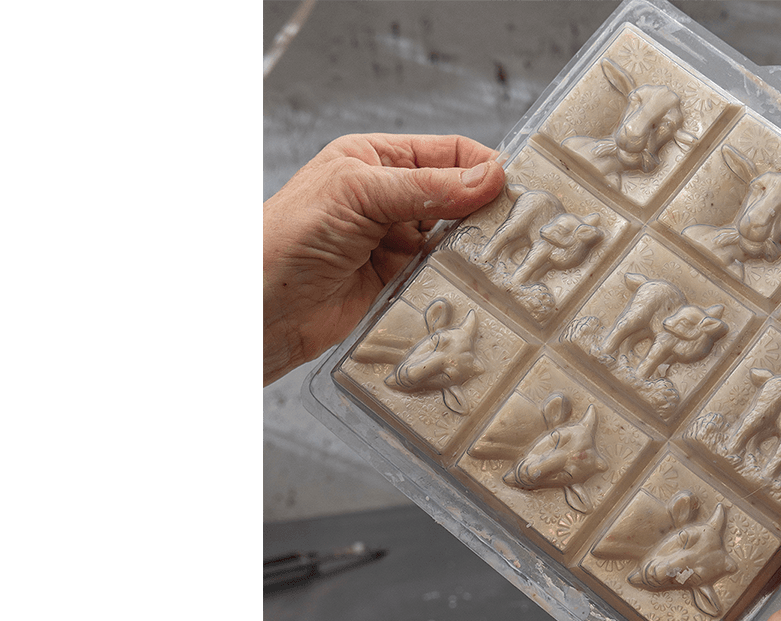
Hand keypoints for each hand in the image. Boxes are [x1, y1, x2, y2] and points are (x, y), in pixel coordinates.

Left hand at [263, 133, 505, 385]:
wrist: (261, 309)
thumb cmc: (288, 238)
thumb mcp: (359, 195)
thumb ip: (426, 187)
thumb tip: (488, 175)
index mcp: (376, 160)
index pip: (447, 152)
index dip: (483, 166)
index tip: (514, 187)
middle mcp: (388, 197)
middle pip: (456, 196)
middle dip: (485, 208)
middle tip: (519, 226)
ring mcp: (393, 241)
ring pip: (453, 238)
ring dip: (473, 247)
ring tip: (502, 256)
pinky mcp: (396, 281)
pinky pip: (440, 274)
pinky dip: (458, 278)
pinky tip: (474, 281)